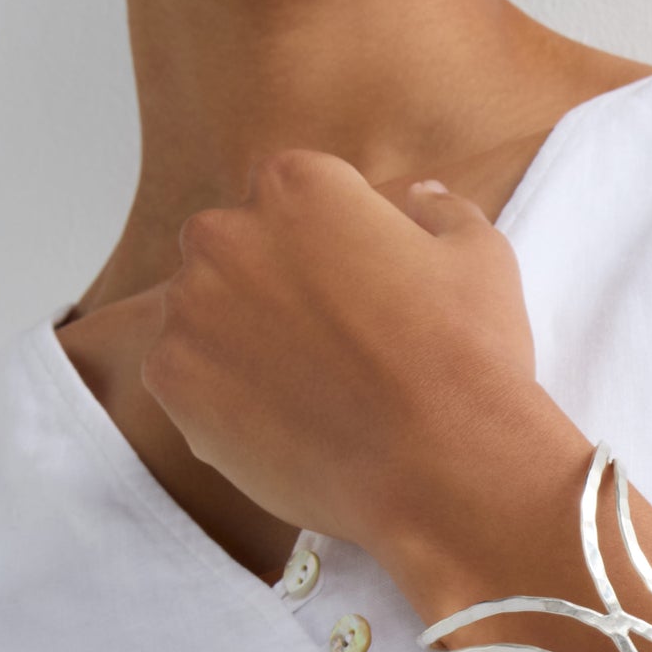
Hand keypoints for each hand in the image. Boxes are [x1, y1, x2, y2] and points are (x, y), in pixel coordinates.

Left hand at [136, 150, 541, 553]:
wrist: (442, 465)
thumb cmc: (467, 354)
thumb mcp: (480, 254)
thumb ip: (440, 210)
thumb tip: (418, 196)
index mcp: (297, 186)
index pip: (295, 195)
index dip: (331, 241)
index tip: (360, 284)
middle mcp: (227, 234)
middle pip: (237, 247)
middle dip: (274, 282)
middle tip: (334, 339)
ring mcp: (188, 310)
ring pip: (205, 314)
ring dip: (244, 339)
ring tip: (313, 387)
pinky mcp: (170, 383)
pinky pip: (185, 377)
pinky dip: (223, 396)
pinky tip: (286, 419)